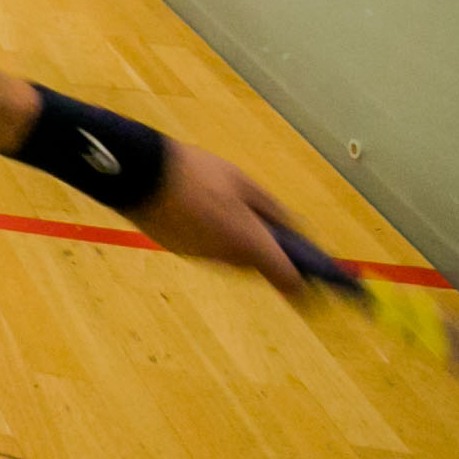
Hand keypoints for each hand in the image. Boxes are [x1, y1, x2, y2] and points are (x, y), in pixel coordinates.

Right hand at [132, 142, 307, 295]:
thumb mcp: (244, 182)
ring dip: (241, 242)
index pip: (290, 282)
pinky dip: (216, 237)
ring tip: (232, 208)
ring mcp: (203, 258)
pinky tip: (205, 210)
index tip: (318, 283)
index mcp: (250, 244)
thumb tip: (293, 230)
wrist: (139, 173)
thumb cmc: (197, 173)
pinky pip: (211, 250)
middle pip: (260, 266)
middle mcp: (228, 260)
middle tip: (269, 224)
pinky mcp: (182, 252)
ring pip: (234, 258)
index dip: (307, 286)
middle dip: (269, 251)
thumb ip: (272, 210)